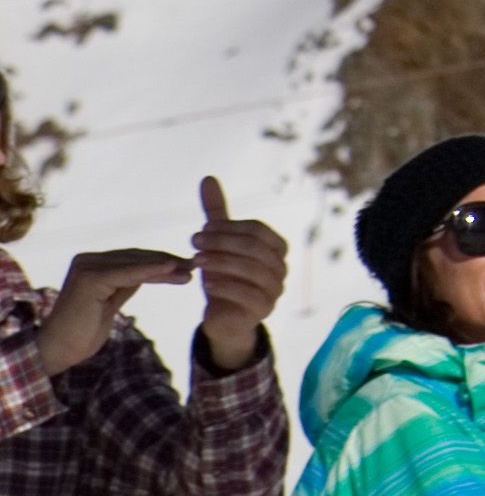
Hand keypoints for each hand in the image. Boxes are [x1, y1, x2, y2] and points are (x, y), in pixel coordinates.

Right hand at [34, 241, 192, 378]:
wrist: (57, 351)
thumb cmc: (81, 334)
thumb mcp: (109, 305)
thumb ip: (123, 287)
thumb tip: (147, 273)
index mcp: (92, 265)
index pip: (133, 260)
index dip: (160, 262)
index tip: (186, 266)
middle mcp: (88, 260)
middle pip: (136, 258)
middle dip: (167, 262)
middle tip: (195, 265)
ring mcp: (87, 267)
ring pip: (135, 264)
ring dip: (166, 266)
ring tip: (190, 270)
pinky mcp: (91, 278)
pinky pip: (128, 273)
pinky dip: (151, 270)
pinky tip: (171, 268)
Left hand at [192, 177, 285, 373]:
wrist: (225, 317)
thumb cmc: (225, 275)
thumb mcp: (219, 243)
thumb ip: (216, 213)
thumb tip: (207, 178)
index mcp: (276, 248)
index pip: (257, 230)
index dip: (229, 227)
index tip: (202, 229)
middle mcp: (281, 268)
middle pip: (254, 248)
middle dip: (223, 243)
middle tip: (194, 242)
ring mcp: (275, 290)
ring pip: (251, 270)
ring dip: (221, 262)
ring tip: (196, 260)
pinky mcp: (263, 310)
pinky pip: (247, 295)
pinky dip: (226, 286)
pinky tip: (206, 282)